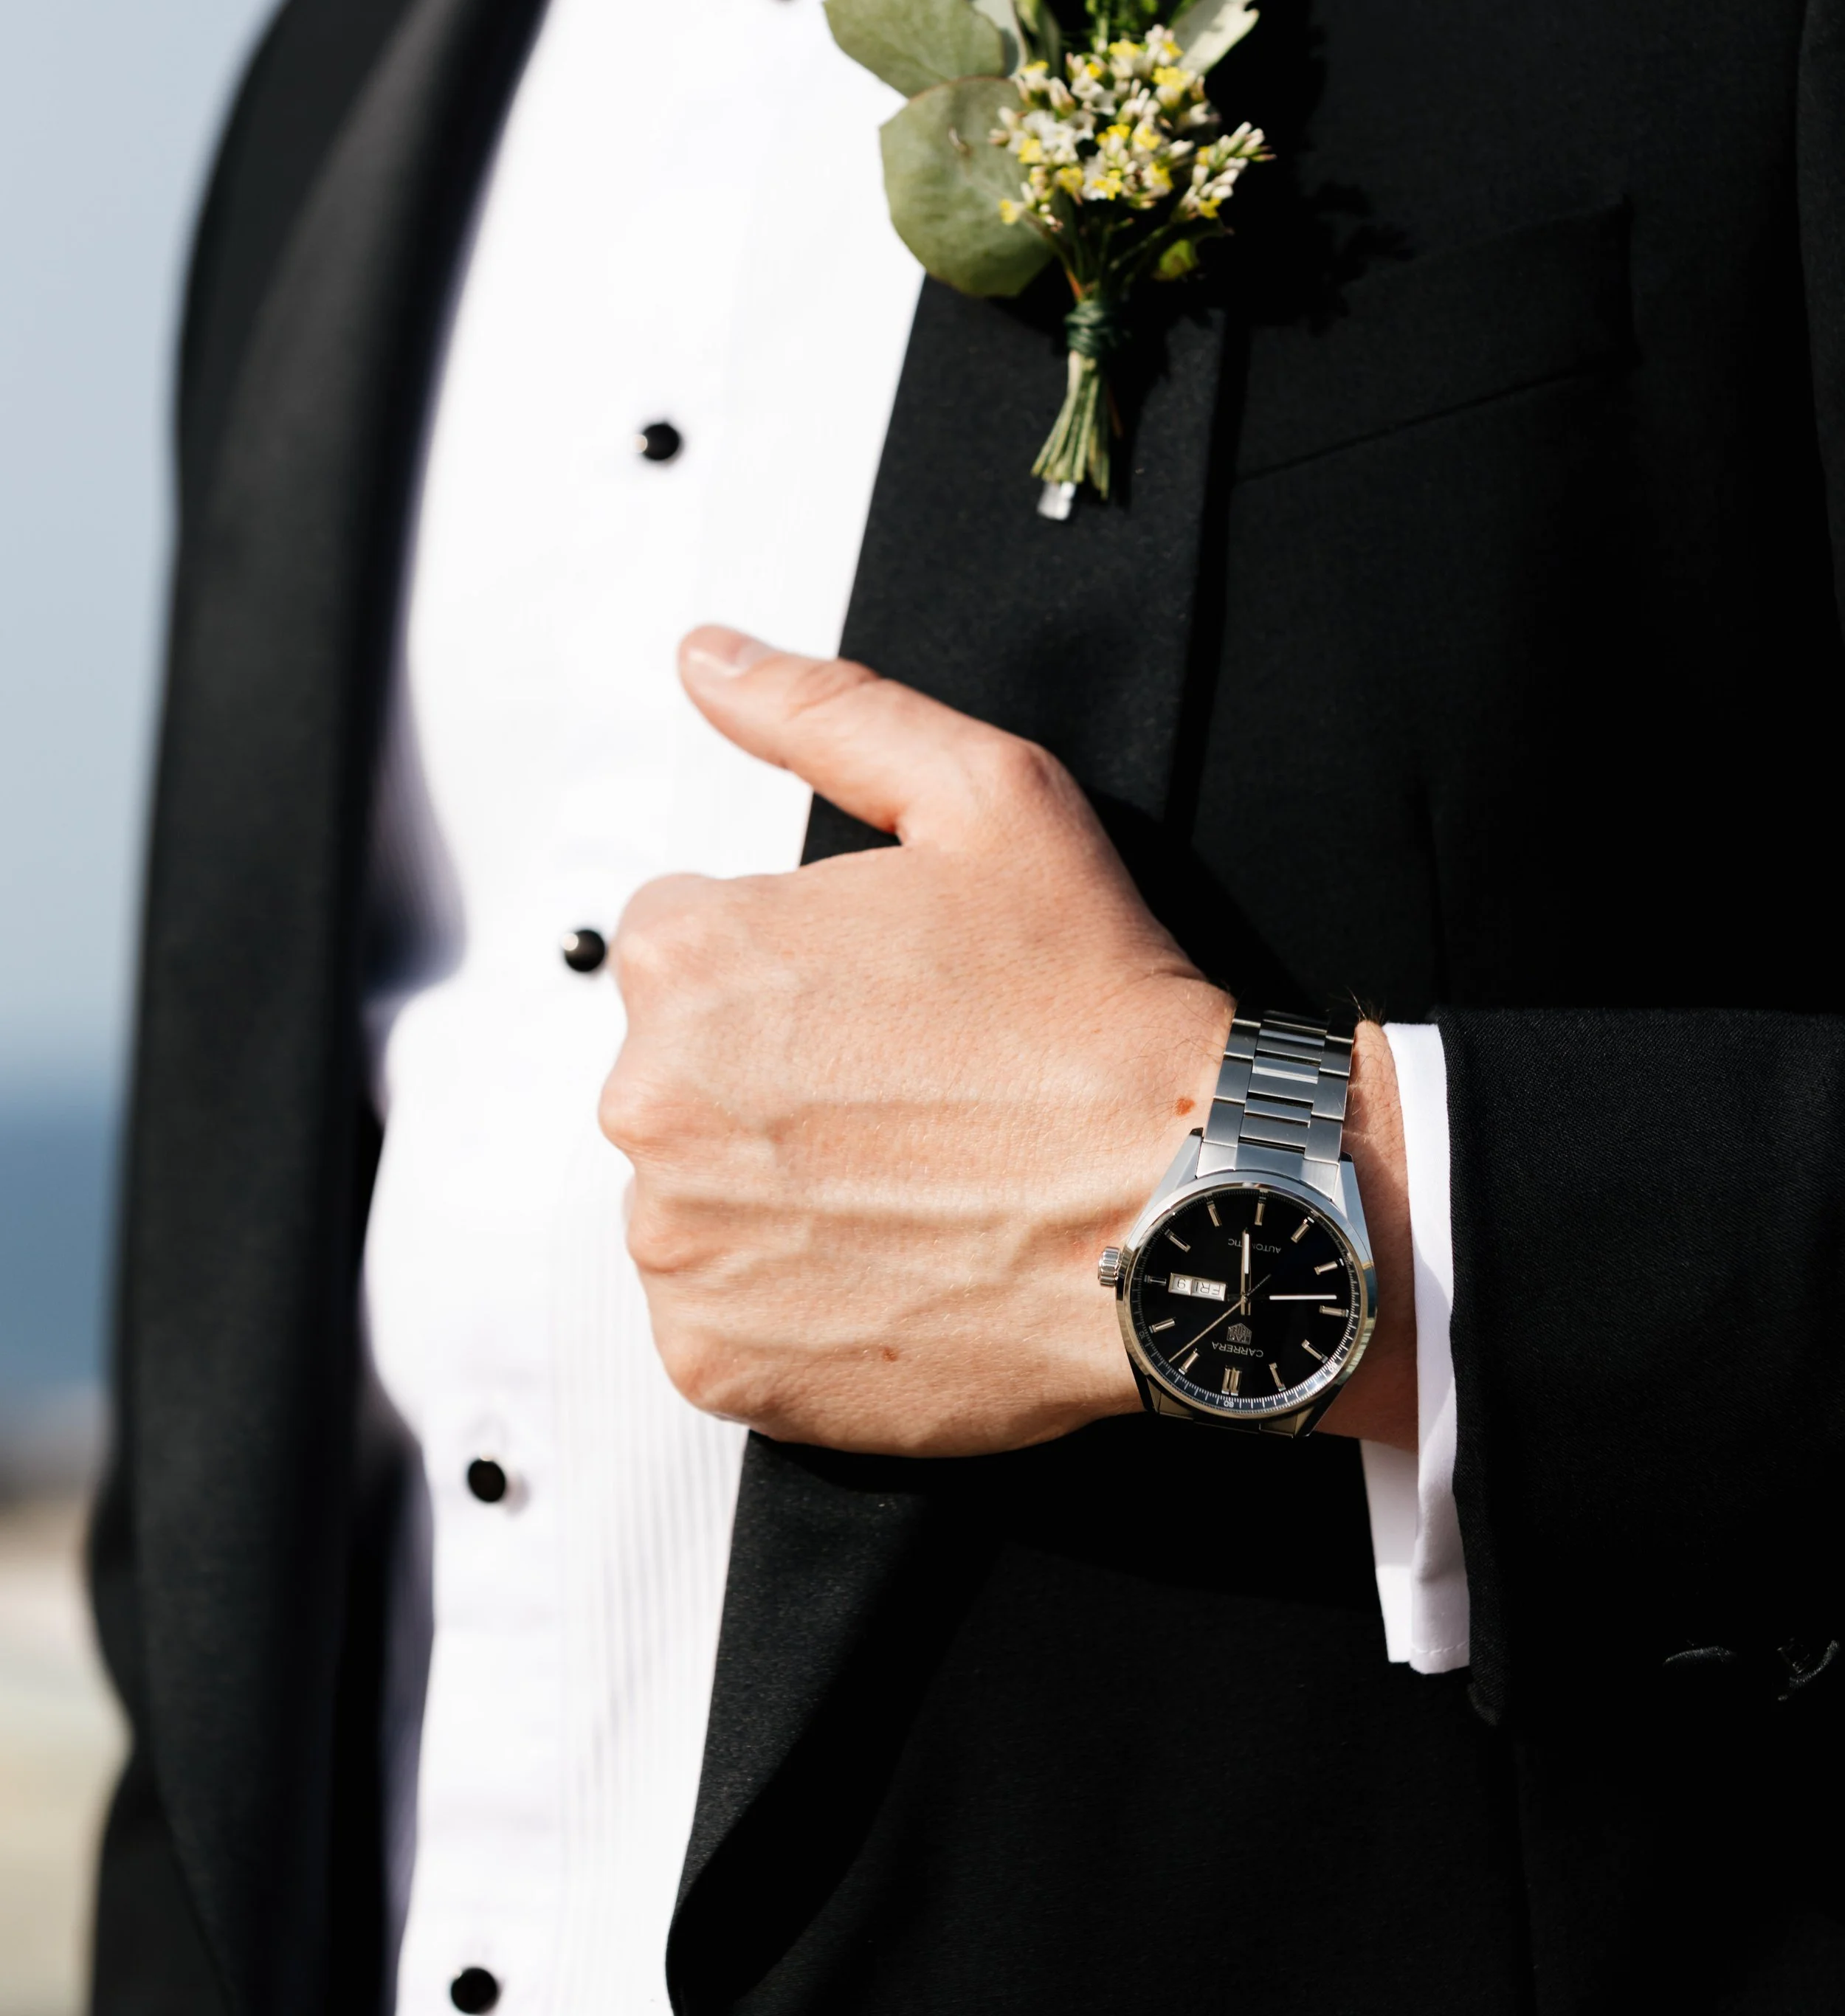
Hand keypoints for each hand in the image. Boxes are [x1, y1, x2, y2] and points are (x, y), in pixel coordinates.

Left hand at [600, 627, 1228, 1456]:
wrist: (1185, 1207)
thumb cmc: (1096, 1011)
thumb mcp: (986, 798)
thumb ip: (823, 712)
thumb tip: (710, 658)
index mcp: (690, 953)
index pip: (686, 944)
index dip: (798, 966)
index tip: (890, 1004)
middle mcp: (651, 1098)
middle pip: (681, 1068)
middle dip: (776, 1074)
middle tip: (913, 1093)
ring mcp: (678, 1241)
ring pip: (694, 1191)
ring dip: (775, 1187)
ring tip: (909, 1180)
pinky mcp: (713, 1356)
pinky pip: (715, 1313)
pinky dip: (785, 1300)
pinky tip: (888, 1261)